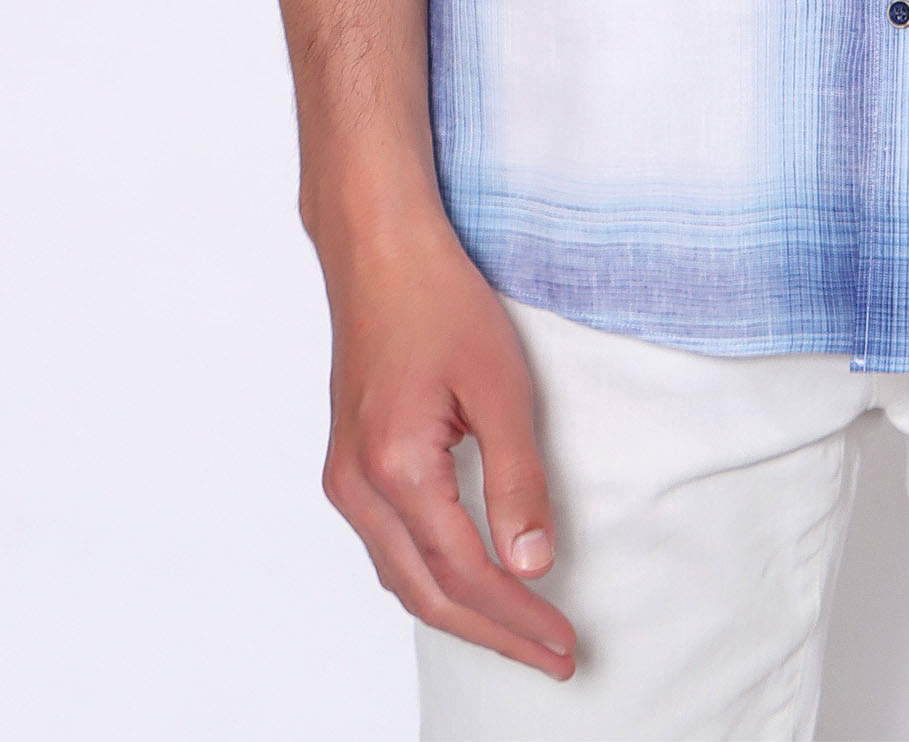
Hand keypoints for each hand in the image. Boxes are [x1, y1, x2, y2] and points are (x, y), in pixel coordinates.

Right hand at [316, 205, 575, 680]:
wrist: (378, 249)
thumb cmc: (441, 301)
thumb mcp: (499, 385)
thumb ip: (517, 480)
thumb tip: (534, 565)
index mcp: (395, 468)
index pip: (466, 574)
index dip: (519, 617)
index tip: (565, 645)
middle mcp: (356, 486)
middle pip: (428, 594)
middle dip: (495, 634)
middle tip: (554, 658)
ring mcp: (343, 478)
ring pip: (402, 578)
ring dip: (462, 613)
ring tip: (522, 633)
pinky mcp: (345, 465)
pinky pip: (387, 548)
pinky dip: (431, 579)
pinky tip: (467, 582)